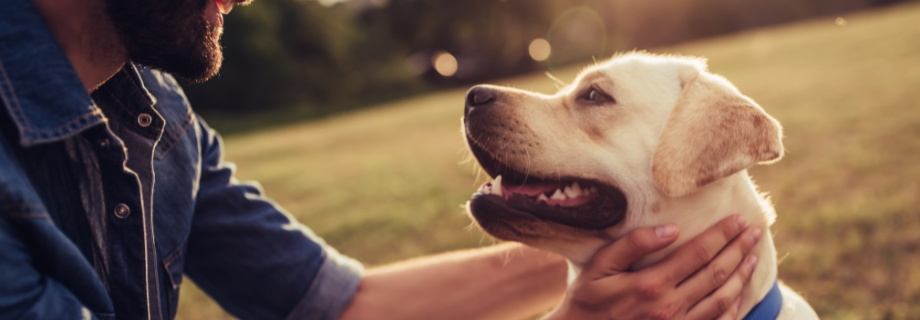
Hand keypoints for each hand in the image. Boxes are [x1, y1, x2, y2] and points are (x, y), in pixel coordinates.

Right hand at [545, 214, 761, 319]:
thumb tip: (670, 229)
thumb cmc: (586, 302)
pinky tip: (740, 293)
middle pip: (716, 273)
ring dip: (742, 276)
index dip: (722, 234)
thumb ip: (632, 245)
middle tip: (754, 231)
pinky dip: (734, 307)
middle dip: (739, 249)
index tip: (739, 219)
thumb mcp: (597, 267)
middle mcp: (670, 307)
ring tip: (752, 257)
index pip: (698, 252)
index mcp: (651, 284)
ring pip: (723, 299)